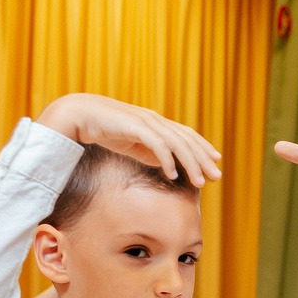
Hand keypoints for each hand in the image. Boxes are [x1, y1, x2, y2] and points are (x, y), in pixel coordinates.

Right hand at [38, 94, 220, 183]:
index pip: (186, 135)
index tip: (215, 162)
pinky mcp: (135, 126)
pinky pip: (156, 144)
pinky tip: (173, 175)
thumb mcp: (134, 144)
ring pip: (176, 143)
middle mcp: (155, 120)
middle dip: (203, 158)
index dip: (202, 147)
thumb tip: (169, 167)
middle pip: (186, 140)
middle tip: (216, 176)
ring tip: (200, 181)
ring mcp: (146, 122)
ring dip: (190, 163)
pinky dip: (167, 160)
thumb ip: (151, 152)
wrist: (80, 115)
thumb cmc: (105, 130)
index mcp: (156, 123)